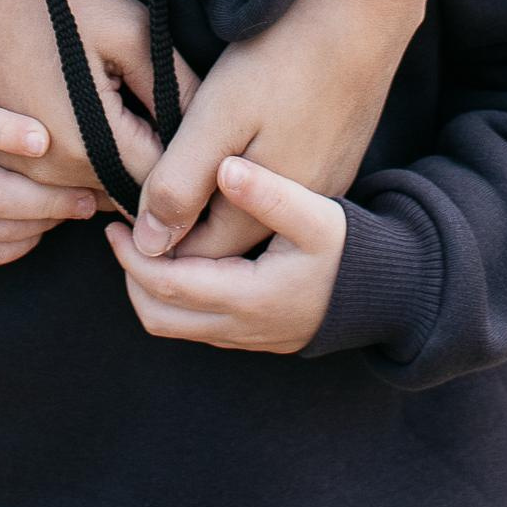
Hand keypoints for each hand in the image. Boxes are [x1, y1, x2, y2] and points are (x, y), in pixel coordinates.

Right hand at [0, 0, 186, 198]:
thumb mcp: (133, 30)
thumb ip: (177, 88)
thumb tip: (207, 132)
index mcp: (91, 145)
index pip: (159, 187)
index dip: (182, 165)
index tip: (192, 136)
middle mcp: (50, 172)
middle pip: (121, 195)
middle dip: (145, 170)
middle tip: (154, 116)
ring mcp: (13, 169)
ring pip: (82, 193)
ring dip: (106, 170)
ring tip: (119, 114)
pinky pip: (45, 182)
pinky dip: (69, 164)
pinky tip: (77, 120)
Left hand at [108, 153, 344, 352]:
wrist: (388, 292)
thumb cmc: (351, 250)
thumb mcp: (318, 214)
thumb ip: (271, 193)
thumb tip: (225, 170)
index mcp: (248, 299)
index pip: (167, 286)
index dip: (134, 255)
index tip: (118, 223)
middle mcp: (240, 328)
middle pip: (159, 316)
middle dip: (133, 276)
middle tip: (122, 233)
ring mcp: (244, 336)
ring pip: (174, 325)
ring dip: (150, 287)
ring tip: (146, 239)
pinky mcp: (251, 332)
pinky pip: (194, 323)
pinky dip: (173, 293)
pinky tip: (179, 252)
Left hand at [135, 0, 432, 260]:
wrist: (360, 16)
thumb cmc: (281, 61)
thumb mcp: (215, 119)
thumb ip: (179, 184)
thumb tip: (148, 245)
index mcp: (264, 213)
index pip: (198, 260)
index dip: (156, 244)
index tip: (123, 219)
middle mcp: (301, 213)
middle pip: (229, 244)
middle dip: (184, 230)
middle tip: (145, 191)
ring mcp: (325, 184)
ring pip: (255, 218)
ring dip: (216, 207)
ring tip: (182, 169)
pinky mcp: (337, 158)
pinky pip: (284, 193)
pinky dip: (249, 186)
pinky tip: (233, 150)